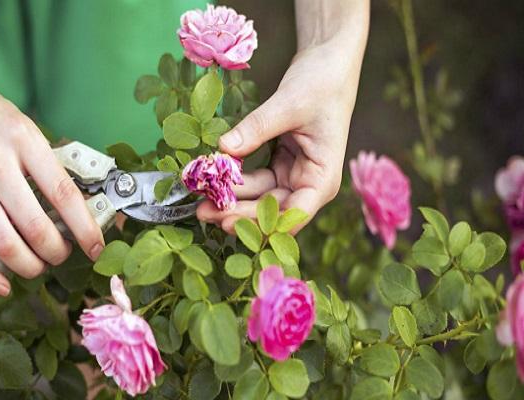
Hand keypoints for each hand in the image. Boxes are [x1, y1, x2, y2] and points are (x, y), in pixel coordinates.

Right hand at [0, 29, 103, 295]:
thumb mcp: (25, 127)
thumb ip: (46, 165)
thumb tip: (75, 208)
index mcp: (24, 141)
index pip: (64, 194)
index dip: (84, 228)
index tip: (96, 247)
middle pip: (36, 227)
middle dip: (57, 252)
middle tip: (63, 255)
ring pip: (5, 244)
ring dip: (30, 266)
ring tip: (40, 265)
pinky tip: (3, 284)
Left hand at [197, 22, 367, 233]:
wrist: (327, 62)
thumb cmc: (321, 83)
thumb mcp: (288, 104)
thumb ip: (257, 128)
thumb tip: (223, 148)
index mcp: (323, 177)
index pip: (295, 213)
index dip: (261, 221)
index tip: (228, 220)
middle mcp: (310, 183)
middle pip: (273, 209)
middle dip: (239, 213)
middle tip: (205, 213)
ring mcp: (294, 175)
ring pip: (261, 197)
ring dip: (233, 199)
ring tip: (202, 201)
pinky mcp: (281, 164)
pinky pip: (255, 180)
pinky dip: (236, 180)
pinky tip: (214, 180)